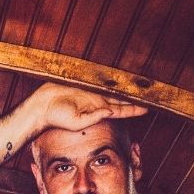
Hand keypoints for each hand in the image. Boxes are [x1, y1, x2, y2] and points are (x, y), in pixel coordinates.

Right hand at [27, 82, 146, 137]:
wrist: (42, 106)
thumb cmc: (56, 117)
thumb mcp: (76, 122)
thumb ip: (93, 117)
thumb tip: (110, 111)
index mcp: (98, 112)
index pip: (121, 111)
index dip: (135, 109)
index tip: (148, 108)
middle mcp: (97, 101)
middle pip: (121, 98)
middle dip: (135, 97)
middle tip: (150, 93)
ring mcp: (92, 90)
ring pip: (113, 87)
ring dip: (125, 86)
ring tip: (140, 82)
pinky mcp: (85, 81)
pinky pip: (101, 78)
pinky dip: (112, 76)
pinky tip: (122, 72)